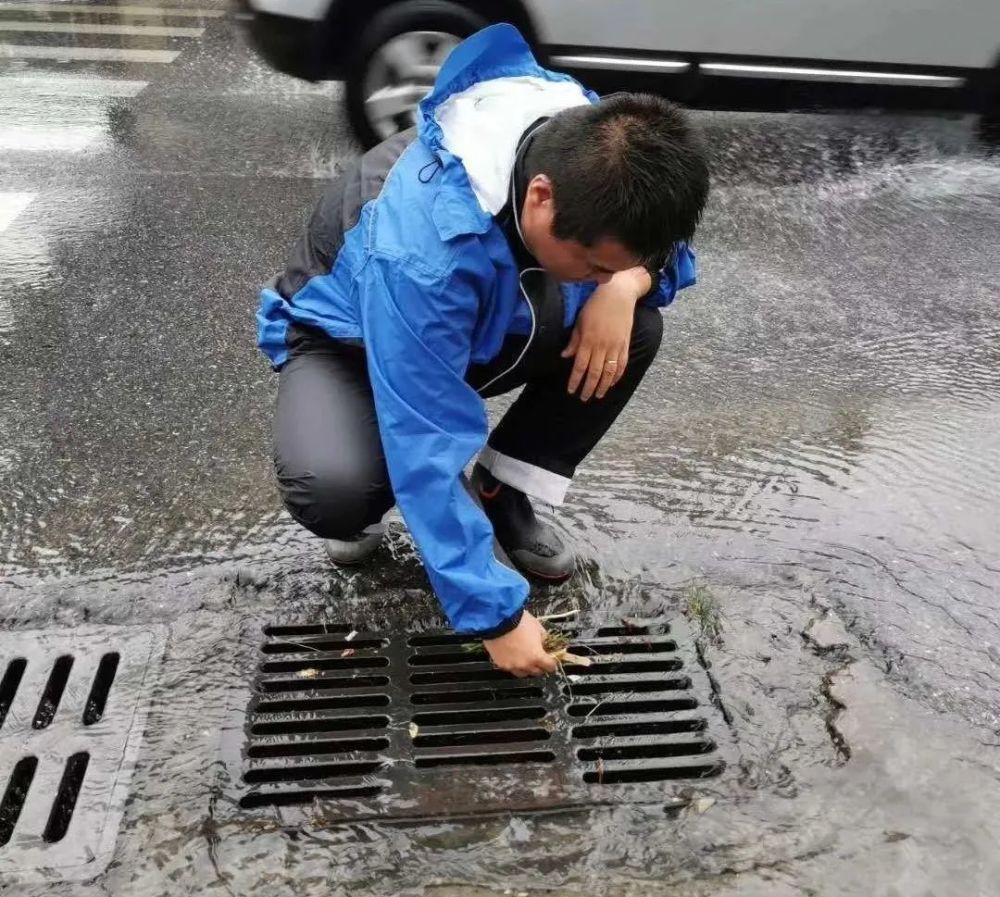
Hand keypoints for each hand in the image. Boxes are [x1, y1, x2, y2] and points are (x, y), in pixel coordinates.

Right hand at [483, 610, 557, 677]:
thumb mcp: (538, 627)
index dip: (552, 662)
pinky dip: (514, 664)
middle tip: (539, 657)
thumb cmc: (518, 621)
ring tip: (525, 658)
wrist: (497, 619)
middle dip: (540, 665)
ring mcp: (511, 665)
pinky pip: (510, 668)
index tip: (551, 659)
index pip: (550, 667)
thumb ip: (544, 639)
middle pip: (537, 672)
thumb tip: (545, 643)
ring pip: (523, 673)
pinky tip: (513, 655)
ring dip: (527, 667)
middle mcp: (524, 664)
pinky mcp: (500, 664)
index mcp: (537, 656)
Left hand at [562, 267, 649, 400]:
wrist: (619, 294)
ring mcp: (615, 346)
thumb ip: (574, 340)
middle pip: (594, 372)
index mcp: (588, 340)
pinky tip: (612, 383)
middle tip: (584, 398)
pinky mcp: (625, 344)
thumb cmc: (595, 305)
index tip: (571, 390)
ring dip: (603, 386)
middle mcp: (602, 345)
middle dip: (588, 387)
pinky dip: (617, 376)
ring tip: (598, 395)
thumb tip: (565, 356)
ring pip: (609, 372)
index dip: (575, 380)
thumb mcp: (580, 321)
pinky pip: (622, 364)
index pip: (580, 366)